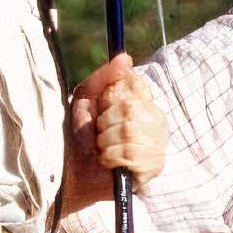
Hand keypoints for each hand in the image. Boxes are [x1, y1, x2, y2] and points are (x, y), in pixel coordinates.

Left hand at [66, 52, 166, 213]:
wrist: (74, 175)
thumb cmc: (82, 137)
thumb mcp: (85, 99)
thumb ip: (103, 76)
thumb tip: (125, 57)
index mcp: (143, 102)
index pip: (135, 83)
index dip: (111, 97)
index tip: (103, 109)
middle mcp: (155, 121)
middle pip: (130, 107)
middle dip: (105, 121)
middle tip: (101, 133)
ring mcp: (157, 144)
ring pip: (130, 131)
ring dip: (105, 141)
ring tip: (103, 148)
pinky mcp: (152, 167)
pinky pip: (129, 154)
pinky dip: (109, 157)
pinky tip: (108, 162)